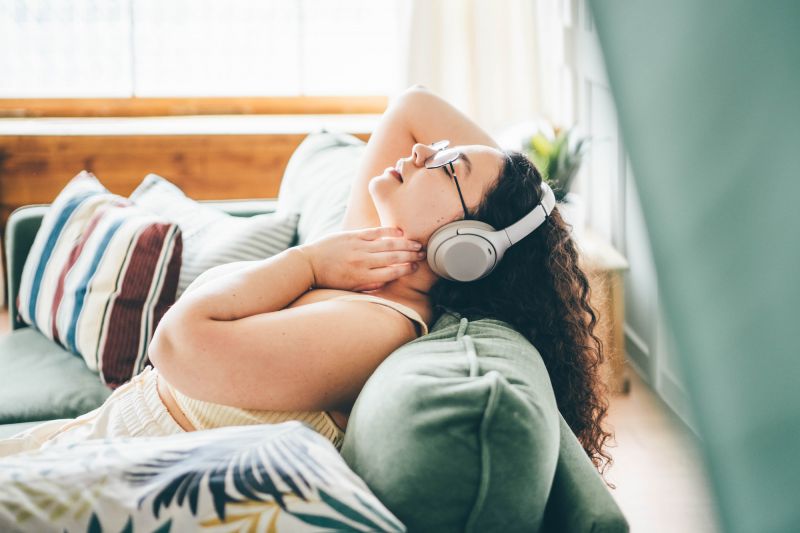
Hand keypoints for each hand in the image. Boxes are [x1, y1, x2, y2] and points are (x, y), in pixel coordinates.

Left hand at [296, 226, 425, 291]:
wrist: (309, 264)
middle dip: (411, 256)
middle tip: (423, 255)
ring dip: (405, 244)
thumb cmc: (329, 279)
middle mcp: (363, 262)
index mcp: (363, 277)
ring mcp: (358, 247)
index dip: (406, 269)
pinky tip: (400, 232)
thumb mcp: (349, 288)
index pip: (391, 273)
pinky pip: (375, 232)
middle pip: (393, 257)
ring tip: (417, 244)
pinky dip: (388, 231)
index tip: (415, 267)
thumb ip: (368, 286)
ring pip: (388, 244)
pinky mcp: (353, 236)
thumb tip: (387, 282)